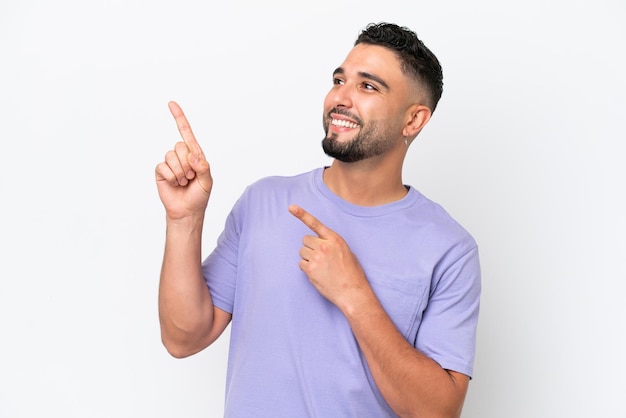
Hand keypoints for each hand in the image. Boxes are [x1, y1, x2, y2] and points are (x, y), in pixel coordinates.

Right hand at [155, 101, 212, 218]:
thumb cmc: (199, 196)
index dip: (179, 118)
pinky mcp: (161, 171)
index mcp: (195, 155)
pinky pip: (163, 166)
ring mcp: (170, 163)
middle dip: (187, 163)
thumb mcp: (207, 181)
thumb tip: (193, 156)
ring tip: (183, 182)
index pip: (186, 133)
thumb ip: (203, 167)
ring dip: (180, 172)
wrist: (187, 211)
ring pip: (171, 156)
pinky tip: (175, 184)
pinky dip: (171, 177)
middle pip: (180, 146)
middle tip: (191, 177)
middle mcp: (182, 156)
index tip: (171, 104)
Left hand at [288, 204, 368, 308]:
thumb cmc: (351, 273)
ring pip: (302, 252)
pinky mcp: (310, 269)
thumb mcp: (346, 251)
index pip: (315, 224)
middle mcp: (324, 246)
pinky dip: (306, 268)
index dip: (302, 214)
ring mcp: (316, 258)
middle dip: (310, 247)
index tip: (291, 207)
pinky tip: (318, 274)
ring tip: (321, 267)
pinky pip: (301, 264)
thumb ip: (331, 244)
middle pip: (305, 240)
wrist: (352, 291)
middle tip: (320, 258)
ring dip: (308, 258)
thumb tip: (318, 244)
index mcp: (335, 239)